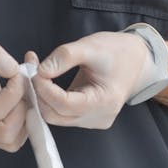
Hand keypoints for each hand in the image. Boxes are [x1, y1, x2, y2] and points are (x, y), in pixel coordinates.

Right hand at [0, 30, 27, 151]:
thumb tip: (13, 70)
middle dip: (22, 109)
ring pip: (11, 141)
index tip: (17, 72)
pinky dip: (23, 123)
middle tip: (23, 87)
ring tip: (23, 94)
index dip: (15, 91)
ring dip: (25, 119)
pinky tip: (21, 100)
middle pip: (5, 133)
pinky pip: (11, 139)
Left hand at [30, 31, 150, 128]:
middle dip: (39, 93)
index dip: (44, 88)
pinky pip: (62, 113)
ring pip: (56, 116)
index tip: (33, 69)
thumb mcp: (90, 46)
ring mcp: (93, 121)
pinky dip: (50, 98)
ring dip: (42, 96)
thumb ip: (65, 57)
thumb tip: (39, 71)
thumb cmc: (116, 51)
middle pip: (56, 114)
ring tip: (36, 71)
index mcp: (104, 102)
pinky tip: (46, 81)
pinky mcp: (87, 118)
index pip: (64, 104)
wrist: (136, 59)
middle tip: (30, 68)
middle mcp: (99, 117)